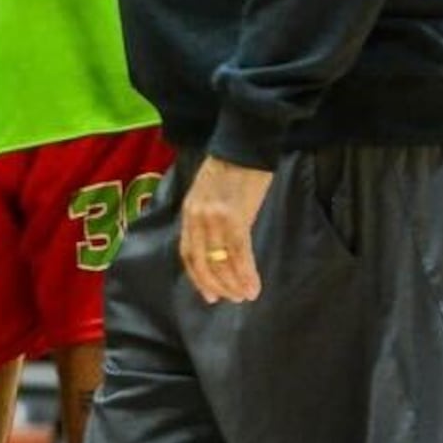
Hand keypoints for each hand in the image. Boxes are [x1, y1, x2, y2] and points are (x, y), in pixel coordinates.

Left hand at [179, 156, 270, 305]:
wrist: (245, 143)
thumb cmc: (233, 166)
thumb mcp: (209, 192)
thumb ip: (209, 216)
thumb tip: (219, 242)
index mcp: (189, 211)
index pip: (187, 252)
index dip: (198, 276)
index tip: (209, 294)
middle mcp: (197, 217)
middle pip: (201, 261)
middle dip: (215, 284)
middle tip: (229, 299)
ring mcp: (214, 218)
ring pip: (220, 261)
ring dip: (233, 283)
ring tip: (245, 296)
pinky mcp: (235, 217)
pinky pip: (238, 253)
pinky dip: (246, 273)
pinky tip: (254, 286)